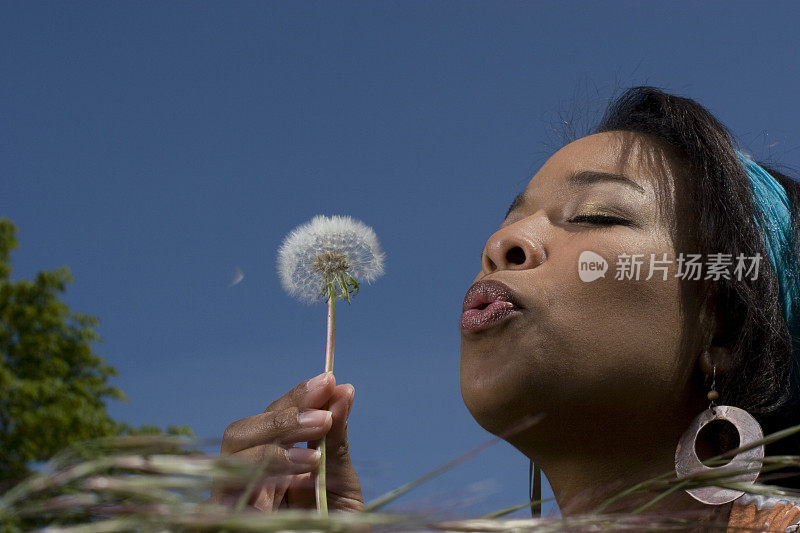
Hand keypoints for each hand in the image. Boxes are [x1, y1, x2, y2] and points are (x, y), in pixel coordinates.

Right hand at [208, 372, 362, 511]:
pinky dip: (264, 481)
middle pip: (240, 433)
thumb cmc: (333, 527)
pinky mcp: (226, 523)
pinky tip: (298, 479)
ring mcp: (231, 503)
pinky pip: (230, 498)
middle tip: (321, 416)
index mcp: (270, 462)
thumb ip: (336, 438)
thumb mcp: (340, 482)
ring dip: (272, 449)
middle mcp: (245, 479)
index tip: (328, 380)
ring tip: (313, 455)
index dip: (295, 397)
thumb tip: (343, 390)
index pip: (270, 418)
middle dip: (280, 417)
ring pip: (228, 461)